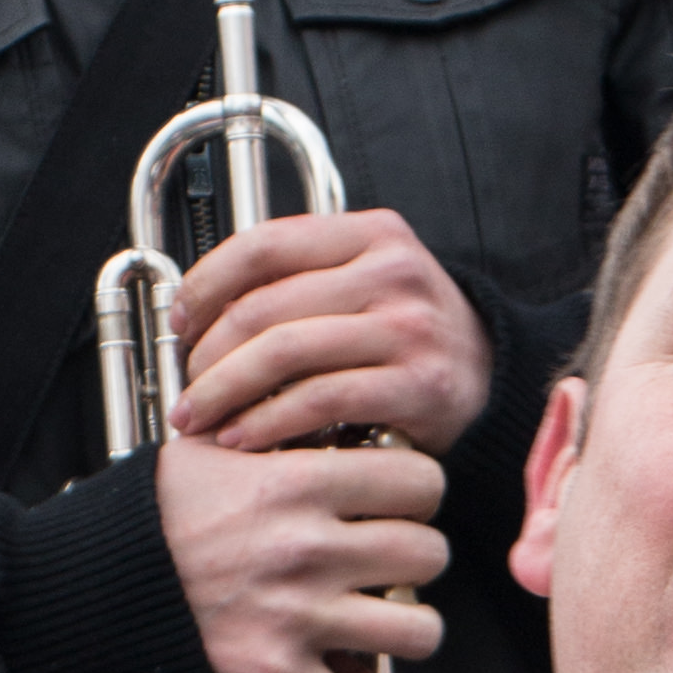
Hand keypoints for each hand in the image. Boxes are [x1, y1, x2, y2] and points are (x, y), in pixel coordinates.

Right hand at [155, 427, 445, 672]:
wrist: (88, 592)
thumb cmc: (148, 519)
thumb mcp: (208, 448)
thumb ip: (274, 428)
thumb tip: (325, 409)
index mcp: (297, 484)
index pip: (421, 480)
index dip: (415, 491)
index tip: (395, 502)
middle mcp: (307, 550)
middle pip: (429, 553)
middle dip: (414, 556)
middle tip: (386, 560)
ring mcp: (296, 616)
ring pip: (418, 630)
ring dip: (403, 626)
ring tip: (379, 617)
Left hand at [169, 209, 494, 455]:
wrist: (491, 386)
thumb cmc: (408, 340)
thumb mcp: (364, 284)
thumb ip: (299, 281)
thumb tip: (200, 309)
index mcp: (370, 233)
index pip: (264, 244)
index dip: (207, 284)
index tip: (180, 323)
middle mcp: (392, 272)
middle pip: (265, 305)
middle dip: (207, 354)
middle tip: (185, 389)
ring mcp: (408, 327)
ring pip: (284, 352)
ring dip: (226, 392)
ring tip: (199, 419)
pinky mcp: (417, 384)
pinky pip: (319, 400)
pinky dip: (268, 422)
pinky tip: (243, 439)